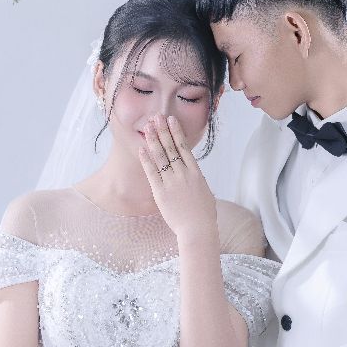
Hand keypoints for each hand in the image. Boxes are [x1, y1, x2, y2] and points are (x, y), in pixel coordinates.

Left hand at [139, 114, 217, 244]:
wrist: (197, 230)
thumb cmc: (204, 215)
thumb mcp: (205, 193)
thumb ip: (198, 181)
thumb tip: (195, 175)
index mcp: (196, 173)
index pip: (184, 148)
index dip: (176, 133)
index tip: (171, 120)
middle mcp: (183, 174)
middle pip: (171, 148)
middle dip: (163, 131)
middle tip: (156, 116)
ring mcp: (172, 182)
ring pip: (161, 157)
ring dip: (153, 140)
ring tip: (147, 127)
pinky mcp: (161, 192)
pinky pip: (152, 173)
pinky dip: (146, 160)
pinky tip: (142, 149)